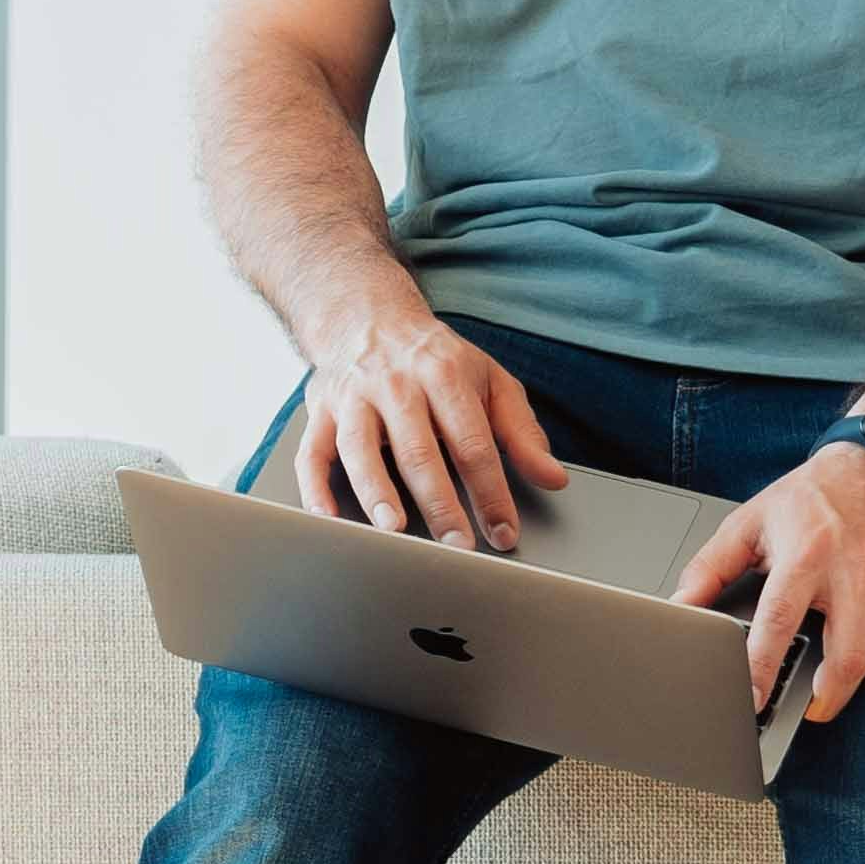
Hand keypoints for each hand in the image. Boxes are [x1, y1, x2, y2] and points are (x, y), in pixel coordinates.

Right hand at [289, 304, 569, 547]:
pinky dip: (314, 488)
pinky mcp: (320, 413)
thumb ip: (521, 432)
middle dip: (440, 503)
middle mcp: (395, 385)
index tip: (503, 532)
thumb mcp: (490, 381)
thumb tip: (553, 478)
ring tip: (392, 530)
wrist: (368, 317)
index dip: (490, 492)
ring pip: (360, 449)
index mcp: (444, 376)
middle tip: (457, 546)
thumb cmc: (435, 359)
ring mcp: (353, 398)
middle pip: (418, 451)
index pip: (472, 442)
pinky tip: (327, 520)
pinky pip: (310, 454)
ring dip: (375, 492)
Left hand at [673, 441, 864, 722]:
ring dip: (850, 677)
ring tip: (828, 677)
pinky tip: (861, 645)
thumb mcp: (751, 521)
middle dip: (827, 697)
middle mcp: (853, 569)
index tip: (753, 701)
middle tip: (808, 710)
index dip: (763, 666)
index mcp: (805, 554)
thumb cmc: (812, 496)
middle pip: (847, 656)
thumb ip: (710, 568)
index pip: (780, 621)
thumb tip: (680, 607)